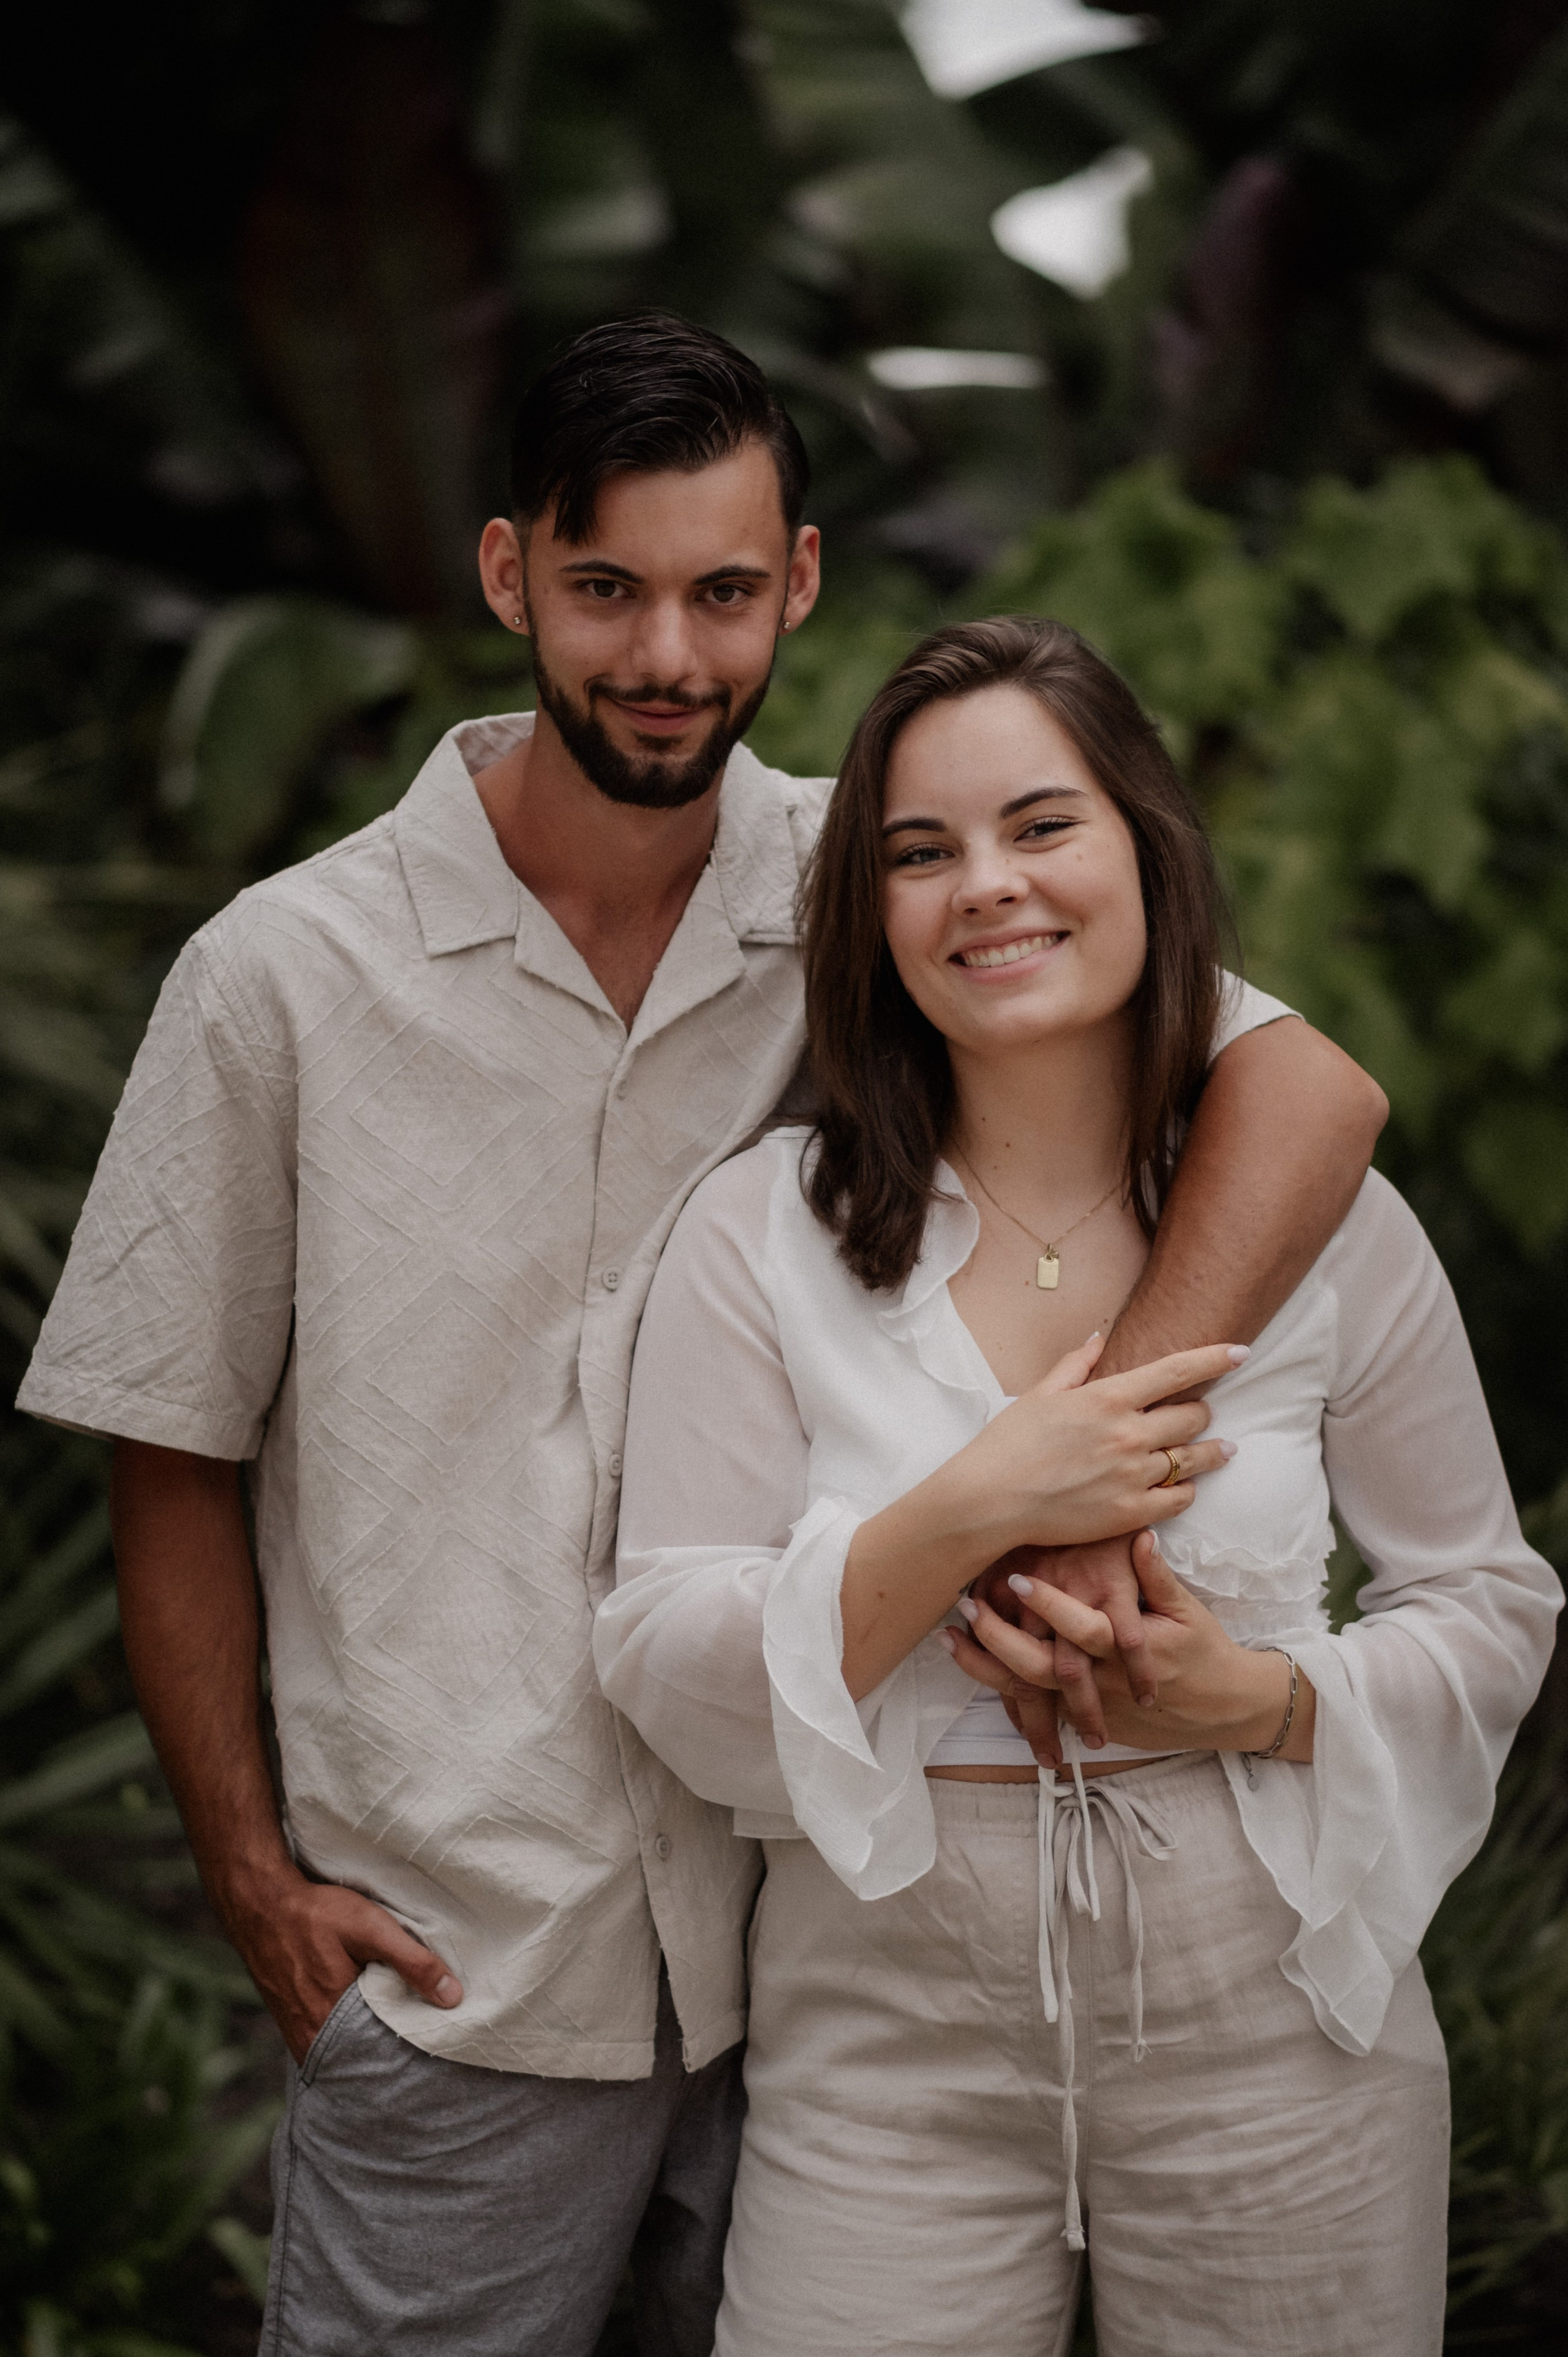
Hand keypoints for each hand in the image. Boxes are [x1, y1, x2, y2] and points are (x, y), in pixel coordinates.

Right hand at [223, 1865, 463, 2062]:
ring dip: (370, 2039)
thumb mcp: (371, 1928)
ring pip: (346, 2048)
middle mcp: (312, 2038)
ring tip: (397, 2023)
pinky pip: (328, 2038)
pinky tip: (364, 2014)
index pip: (384, 2054)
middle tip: (421, 2036)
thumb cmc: (315, 1914)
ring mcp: (297, 2032)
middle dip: (392, 2049)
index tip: (436, 2039)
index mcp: (333, 2022)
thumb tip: (451, 1997)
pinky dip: (349, 2031)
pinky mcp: (291, 2021)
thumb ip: (411, 1961)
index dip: (410, 2047)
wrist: (261, 1905)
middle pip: (364, 2056)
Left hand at [947, 1532, 1313, 1759]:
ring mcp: (1094, 1703)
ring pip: (1032, 1691)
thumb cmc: (1203, 1651)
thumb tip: (1139, 1536)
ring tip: (950, 1640)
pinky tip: (972, 1667)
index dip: (1049, 1604)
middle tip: (966, 1607)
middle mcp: (1105, 1679)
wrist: (1221, 1708)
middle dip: (1000, 1639)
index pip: (1083, 1627)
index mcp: (1129, 1646)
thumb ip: (1156, 1576)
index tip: (1016, 1577)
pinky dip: (1001, 1691)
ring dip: (987, 1666)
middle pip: (1042, 1666)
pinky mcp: (1089, 1718)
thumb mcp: (1187, 1611)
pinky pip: (1038, 1707)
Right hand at [955, 1338, 1244, 1558]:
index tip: (1241, 1352)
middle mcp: (1128, 1434)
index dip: (1215, 1358)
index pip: (1177, 1371)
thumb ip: (1075, 1365)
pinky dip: (1187, 1490)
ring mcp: (1132, 1476)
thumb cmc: (1009, 1444)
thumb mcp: (1040, 1394)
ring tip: (1223, 1450)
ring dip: (1212, 1452)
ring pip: (1193, 1459)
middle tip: (1203, 1414)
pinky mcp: (1130, 1513)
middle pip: (1193, 1416)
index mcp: (1108, 1398)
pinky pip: (1180, 1499)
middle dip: (1202, 1411)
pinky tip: (1185, 1486)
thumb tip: (1100, 1338)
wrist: (991, 1500)